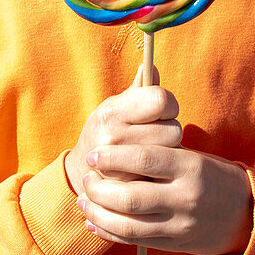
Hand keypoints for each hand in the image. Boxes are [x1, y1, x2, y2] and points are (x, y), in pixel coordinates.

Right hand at [64, 66, 181, 197]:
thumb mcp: (115, 106)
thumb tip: (150, 64)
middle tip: (158, 132)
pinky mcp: (129, 189)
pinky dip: (162, 171)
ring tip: (154, 148)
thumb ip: (138, 89)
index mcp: (112, 112)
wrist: (80, 172)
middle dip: (170, 129)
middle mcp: (114, 137)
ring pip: (172, 153)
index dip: (169, 103)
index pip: (161, 100)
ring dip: (169, 150)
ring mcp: (121, 166)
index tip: (164, 109)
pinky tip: (151, 168)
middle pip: (173, 129)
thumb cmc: (105, 130)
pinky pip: (164, 175)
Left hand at [77, 144, 253, 254]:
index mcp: (190, 166)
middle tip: (85, 177)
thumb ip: (159, 153)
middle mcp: (185, 197)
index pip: (144, 159)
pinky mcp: (174, 244)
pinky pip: (134, 241)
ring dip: (98, 212)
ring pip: (128, 224)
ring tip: (83, 200)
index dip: (113, 157)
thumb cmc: (211, 176)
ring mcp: (179, 224)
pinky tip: (92, 222)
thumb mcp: (192, 156)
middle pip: (131, 196)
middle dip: (99, 188)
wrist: (246, 214)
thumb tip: (116, 142)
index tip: (93, 154)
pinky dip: (108, 232)